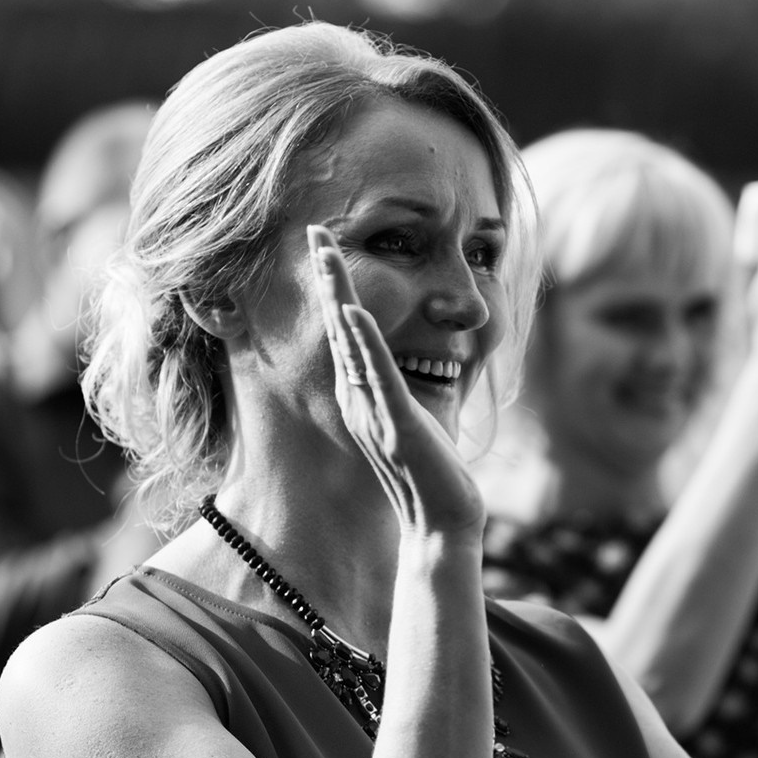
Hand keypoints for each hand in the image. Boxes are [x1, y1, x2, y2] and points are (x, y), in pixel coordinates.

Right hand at [309, 226, 482, 537]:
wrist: (442, 525)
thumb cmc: (434, 474)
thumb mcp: (416, 416)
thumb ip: (407, 386)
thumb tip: (422, 354)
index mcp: (361, 396)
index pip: (346, 330)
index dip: (336, 287)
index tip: (328, 247)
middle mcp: (357, 399)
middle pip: (337, 325)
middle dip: (327, 276)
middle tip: (315, 231)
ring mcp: (373, 410)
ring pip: (351, 341)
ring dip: (338, 294)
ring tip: (326, 253)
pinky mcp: (396, 423)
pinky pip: (378, 376)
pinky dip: (366, 343)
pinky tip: (355, 311)